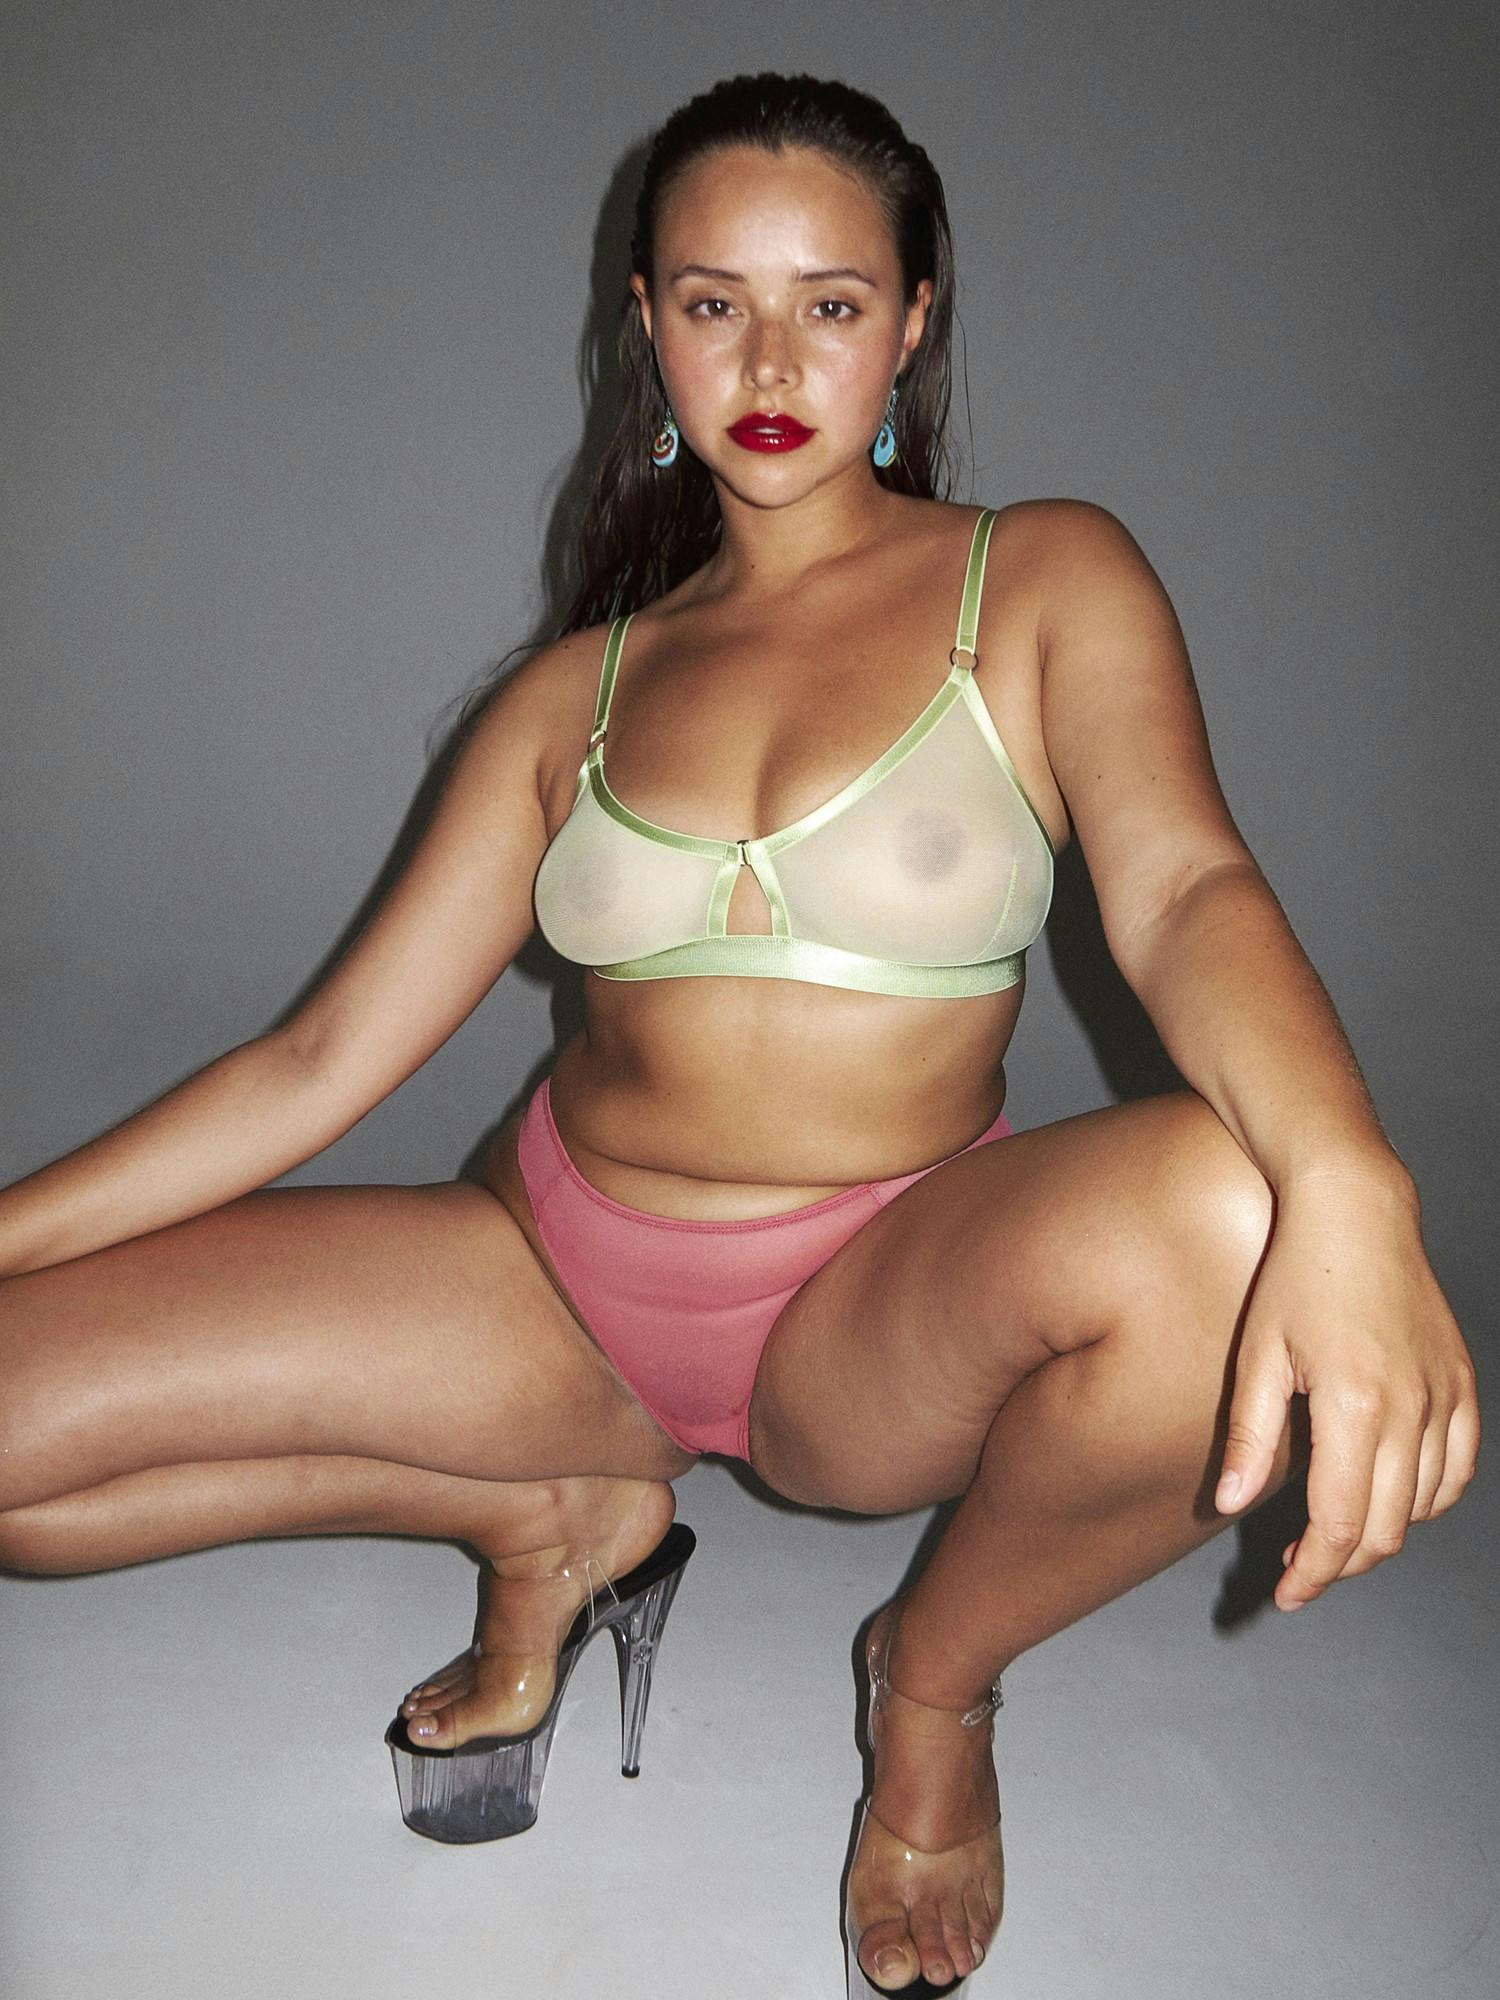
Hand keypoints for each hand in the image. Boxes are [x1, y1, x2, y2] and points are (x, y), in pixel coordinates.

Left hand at [1212, 1171, 1479, 1610]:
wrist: (1356, 1211)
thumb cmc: (1295, 1277)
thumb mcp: (1256, 1356)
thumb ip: (1248, 1438)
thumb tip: (1231, 1505)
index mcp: (1354, 1408)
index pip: (1338, 1525)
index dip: (1312, 1572)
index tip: (1286, 1594)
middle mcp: (1411, 1410)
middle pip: (1385, 1529)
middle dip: (1339, 1563)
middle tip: (1298, 1569)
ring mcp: (1446, 1397)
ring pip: (1424, 1506)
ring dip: (1380, 1533)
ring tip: (1333, 1532)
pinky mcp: (1463, 1384)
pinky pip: (1458, 1468)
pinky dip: (1427, 1498)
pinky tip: (1389, 1496)